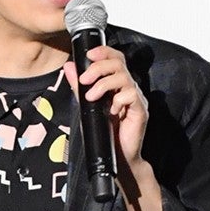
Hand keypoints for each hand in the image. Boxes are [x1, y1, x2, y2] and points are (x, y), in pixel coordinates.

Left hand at [66, 45, 164, 210]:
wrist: (117, 158)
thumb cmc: (103, 134)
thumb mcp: (86, 107)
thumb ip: (78, 87)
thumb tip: (68, 66)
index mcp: (116, 84)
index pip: (114, 58)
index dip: (103, 52)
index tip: (88, 55)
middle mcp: (128, 87)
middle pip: (118, 62)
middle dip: (98, 67)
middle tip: (84, 79)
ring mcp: (135, 98)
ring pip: (123, 77)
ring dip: (103, 83)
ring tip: (91, 97)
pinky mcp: (140, 110)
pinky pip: (131, 94)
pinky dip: (118, 99)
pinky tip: (111, 110)